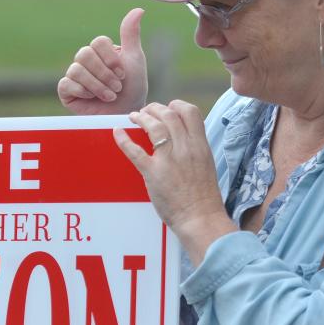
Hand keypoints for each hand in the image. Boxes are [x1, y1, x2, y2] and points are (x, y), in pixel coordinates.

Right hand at [58, 8, 147, 114]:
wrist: (125, 113)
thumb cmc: (132, 88)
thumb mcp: (134, 59)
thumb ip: (131, 35)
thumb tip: (138, 9)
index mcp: (100, 50)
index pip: (97, 42)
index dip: (111, 59)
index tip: (123, 73)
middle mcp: (85, 60)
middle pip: (85, 54)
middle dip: (104, 74)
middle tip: (117, 87)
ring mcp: (74, 75)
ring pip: (77, 70)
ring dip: (97, 86)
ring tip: (110, 96)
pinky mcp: (66, 91)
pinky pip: (66, 84)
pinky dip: (83, 92)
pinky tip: (92, 99)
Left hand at [114, 101, 237, 265]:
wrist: (200, 219)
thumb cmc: (204, 198)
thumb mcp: (206, 165)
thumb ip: (195, 150)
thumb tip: (185, 139)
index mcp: (200, 146)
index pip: (190, 112)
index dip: (177, 105)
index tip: (168, 107)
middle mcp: (185, 148)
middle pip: (169, 115)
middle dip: (155, 108)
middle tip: (146, 111)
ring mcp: (168, 160)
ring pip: (153, 126)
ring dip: (141, 117)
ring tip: (134, 117)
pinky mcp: (153, 173)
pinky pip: (135, 151)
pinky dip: (124, 139)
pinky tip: (117, 132)